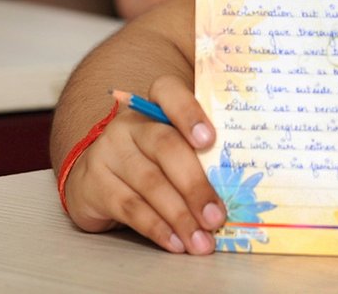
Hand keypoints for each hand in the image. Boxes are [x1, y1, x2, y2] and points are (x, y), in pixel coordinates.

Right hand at [62, 75, 225, 253]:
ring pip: (150, 184)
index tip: (210, 139)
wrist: (96, 180)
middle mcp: (128, 126)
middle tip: (217, 216)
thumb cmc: (151, 161)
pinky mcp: (95, 185)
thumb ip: (202, 153)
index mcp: (154, 107)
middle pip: (166, 147)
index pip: (169, 93)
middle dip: (195, 185)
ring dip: (180, 216)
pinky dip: (158, 228)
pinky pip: (130, 208)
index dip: (189, 113)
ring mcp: (108, 153)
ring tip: (202, 240)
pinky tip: (176, 243)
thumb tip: (242, 183)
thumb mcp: (174, 146)